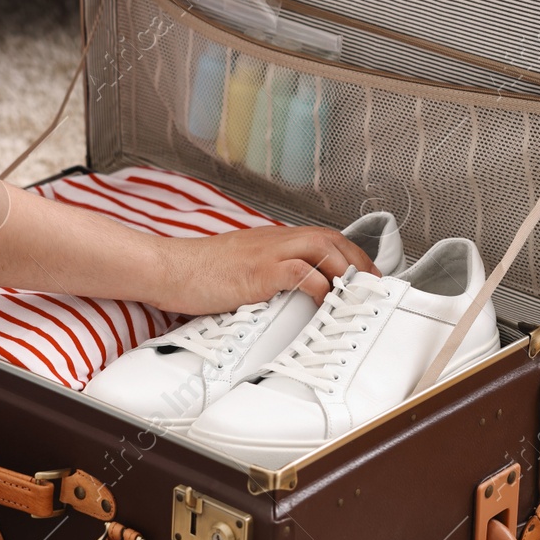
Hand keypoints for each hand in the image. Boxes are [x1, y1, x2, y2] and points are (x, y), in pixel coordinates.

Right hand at [152, 226, 380, 315]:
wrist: (167, 269)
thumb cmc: (196, 274)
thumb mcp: (238, 271)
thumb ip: (264, 277)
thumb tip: (285, 296)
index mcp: (271, 241)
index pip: (322, 238)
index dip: (349, 255)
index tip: (364, 277)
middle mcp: (273, 241)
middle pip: (330, 238)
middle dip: (358, 262)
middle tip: (372, 287)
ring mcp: (266, 254)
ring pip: (322, 248)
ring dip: (346, 270)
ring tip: (357, 293)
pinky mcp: (257, 271)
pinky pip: (299, 271)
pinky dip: (319, 284)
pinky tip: (324, 301)